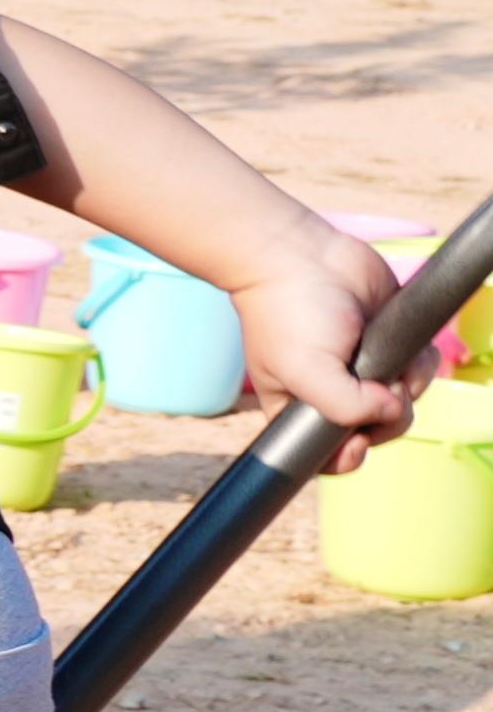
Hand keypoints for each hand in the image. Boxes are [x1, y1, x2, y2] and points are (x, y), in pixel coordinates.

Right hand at [234, 231, 422, 463]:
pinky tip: (402, 344)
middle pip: (378, 430)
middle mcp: (336, 394)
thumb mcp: (304, 370)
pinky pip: (422, 369)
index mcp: (301, 409)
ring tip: (386, 357)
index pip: (330, 456)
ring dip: (408, 384)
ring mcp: (366, 371)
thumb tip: (392, 410)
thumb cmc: (289, 312)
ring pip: (406, 401)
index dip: (350, 456)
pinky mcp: (392, 344)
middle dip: (386, 415)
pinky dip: (422, 360)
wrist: (302, 254)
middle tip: (375, 387)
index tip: (357, 440)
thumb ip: (345, 406)